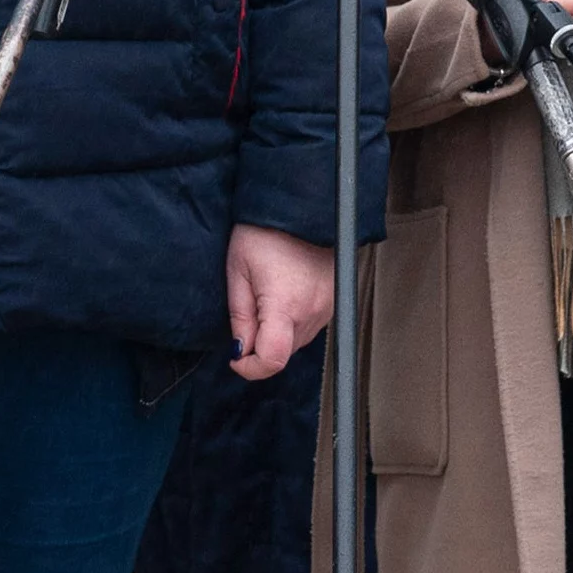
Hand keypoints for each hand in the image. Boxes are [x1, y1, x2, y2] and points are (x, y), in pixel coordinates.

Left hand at [224, 224, 335, 381]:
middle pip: (284, 352)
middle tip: (248, 312)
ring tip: (267, 296)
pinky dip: (294, 320)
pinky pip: (311, 325)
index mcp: (285, 304)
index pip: (272, 360)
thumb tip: (240, 350)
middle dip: (261, 345)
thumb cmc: (266, 230)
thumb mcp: (238, 269)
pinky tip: (285, 294)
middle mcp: (312, 311)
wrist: (303, 203)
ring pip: (297, 340)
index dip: (250, 368)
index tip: (236, 357)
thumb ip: (239, 316)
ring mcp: (328, 306)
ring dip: (279, 333)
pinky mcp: (335, 299)